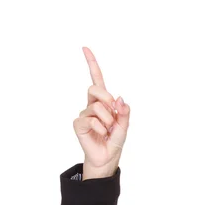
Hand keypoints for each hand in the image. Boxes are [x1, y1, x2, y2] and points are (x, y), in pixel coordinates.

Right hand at [72, 47, 129, 177]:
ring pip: (96, 107)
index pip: (97, 80)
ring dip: (108, 120)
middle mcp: (92, 105)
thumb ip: (124, 112)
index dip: (92, 64)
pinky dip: (101, 128)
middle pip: (95, 88)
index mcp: (103, 101)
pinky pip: (91, 120)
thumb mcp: (124, 125)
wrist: (107, 157)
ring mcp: (84, 114)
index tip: (85, 48)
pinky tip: (101, 134)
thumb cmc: (114, 140)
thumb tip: (119, 98)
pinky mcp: (78, 124)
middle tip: (113, 112)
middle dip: (106, 97)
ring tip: (108, 130)